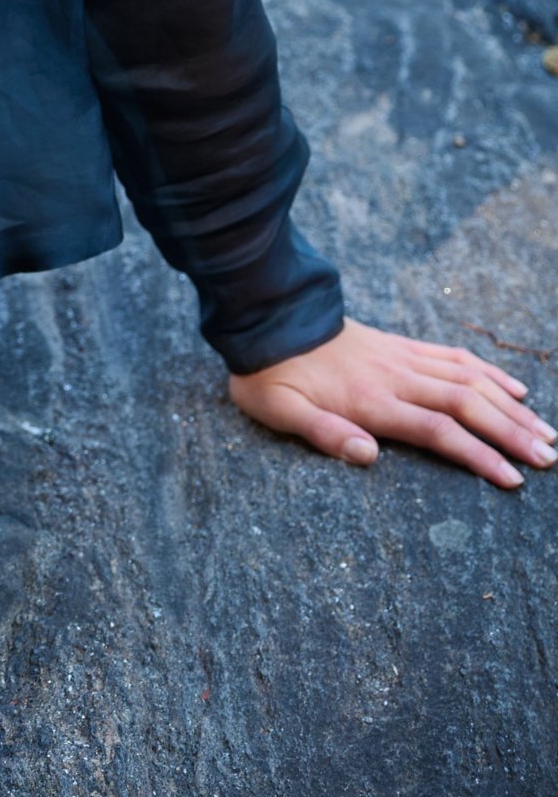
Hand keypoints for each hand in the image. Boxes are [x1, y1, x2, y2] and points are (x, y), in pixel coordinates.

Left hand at [227, 317, 557, 488]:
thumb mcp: (279, 410)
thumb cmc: (270, 373)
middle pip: (466, 405)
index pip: (437, 431)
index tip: (513, 479)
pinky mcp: (401, 346)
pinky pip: (454, 356)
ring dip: (510, 406)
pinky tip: (515, 387)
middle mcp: (395, 377)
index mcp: (370, 400)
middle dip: (512, 433)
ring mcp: (402, 358)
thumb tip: (369, 457)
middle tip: (550, 458)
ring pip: (469, 380)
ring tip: (547, 432)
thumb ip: (324, 433)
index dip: (478, 455)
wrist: (266, 317)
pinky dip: (489, 372)